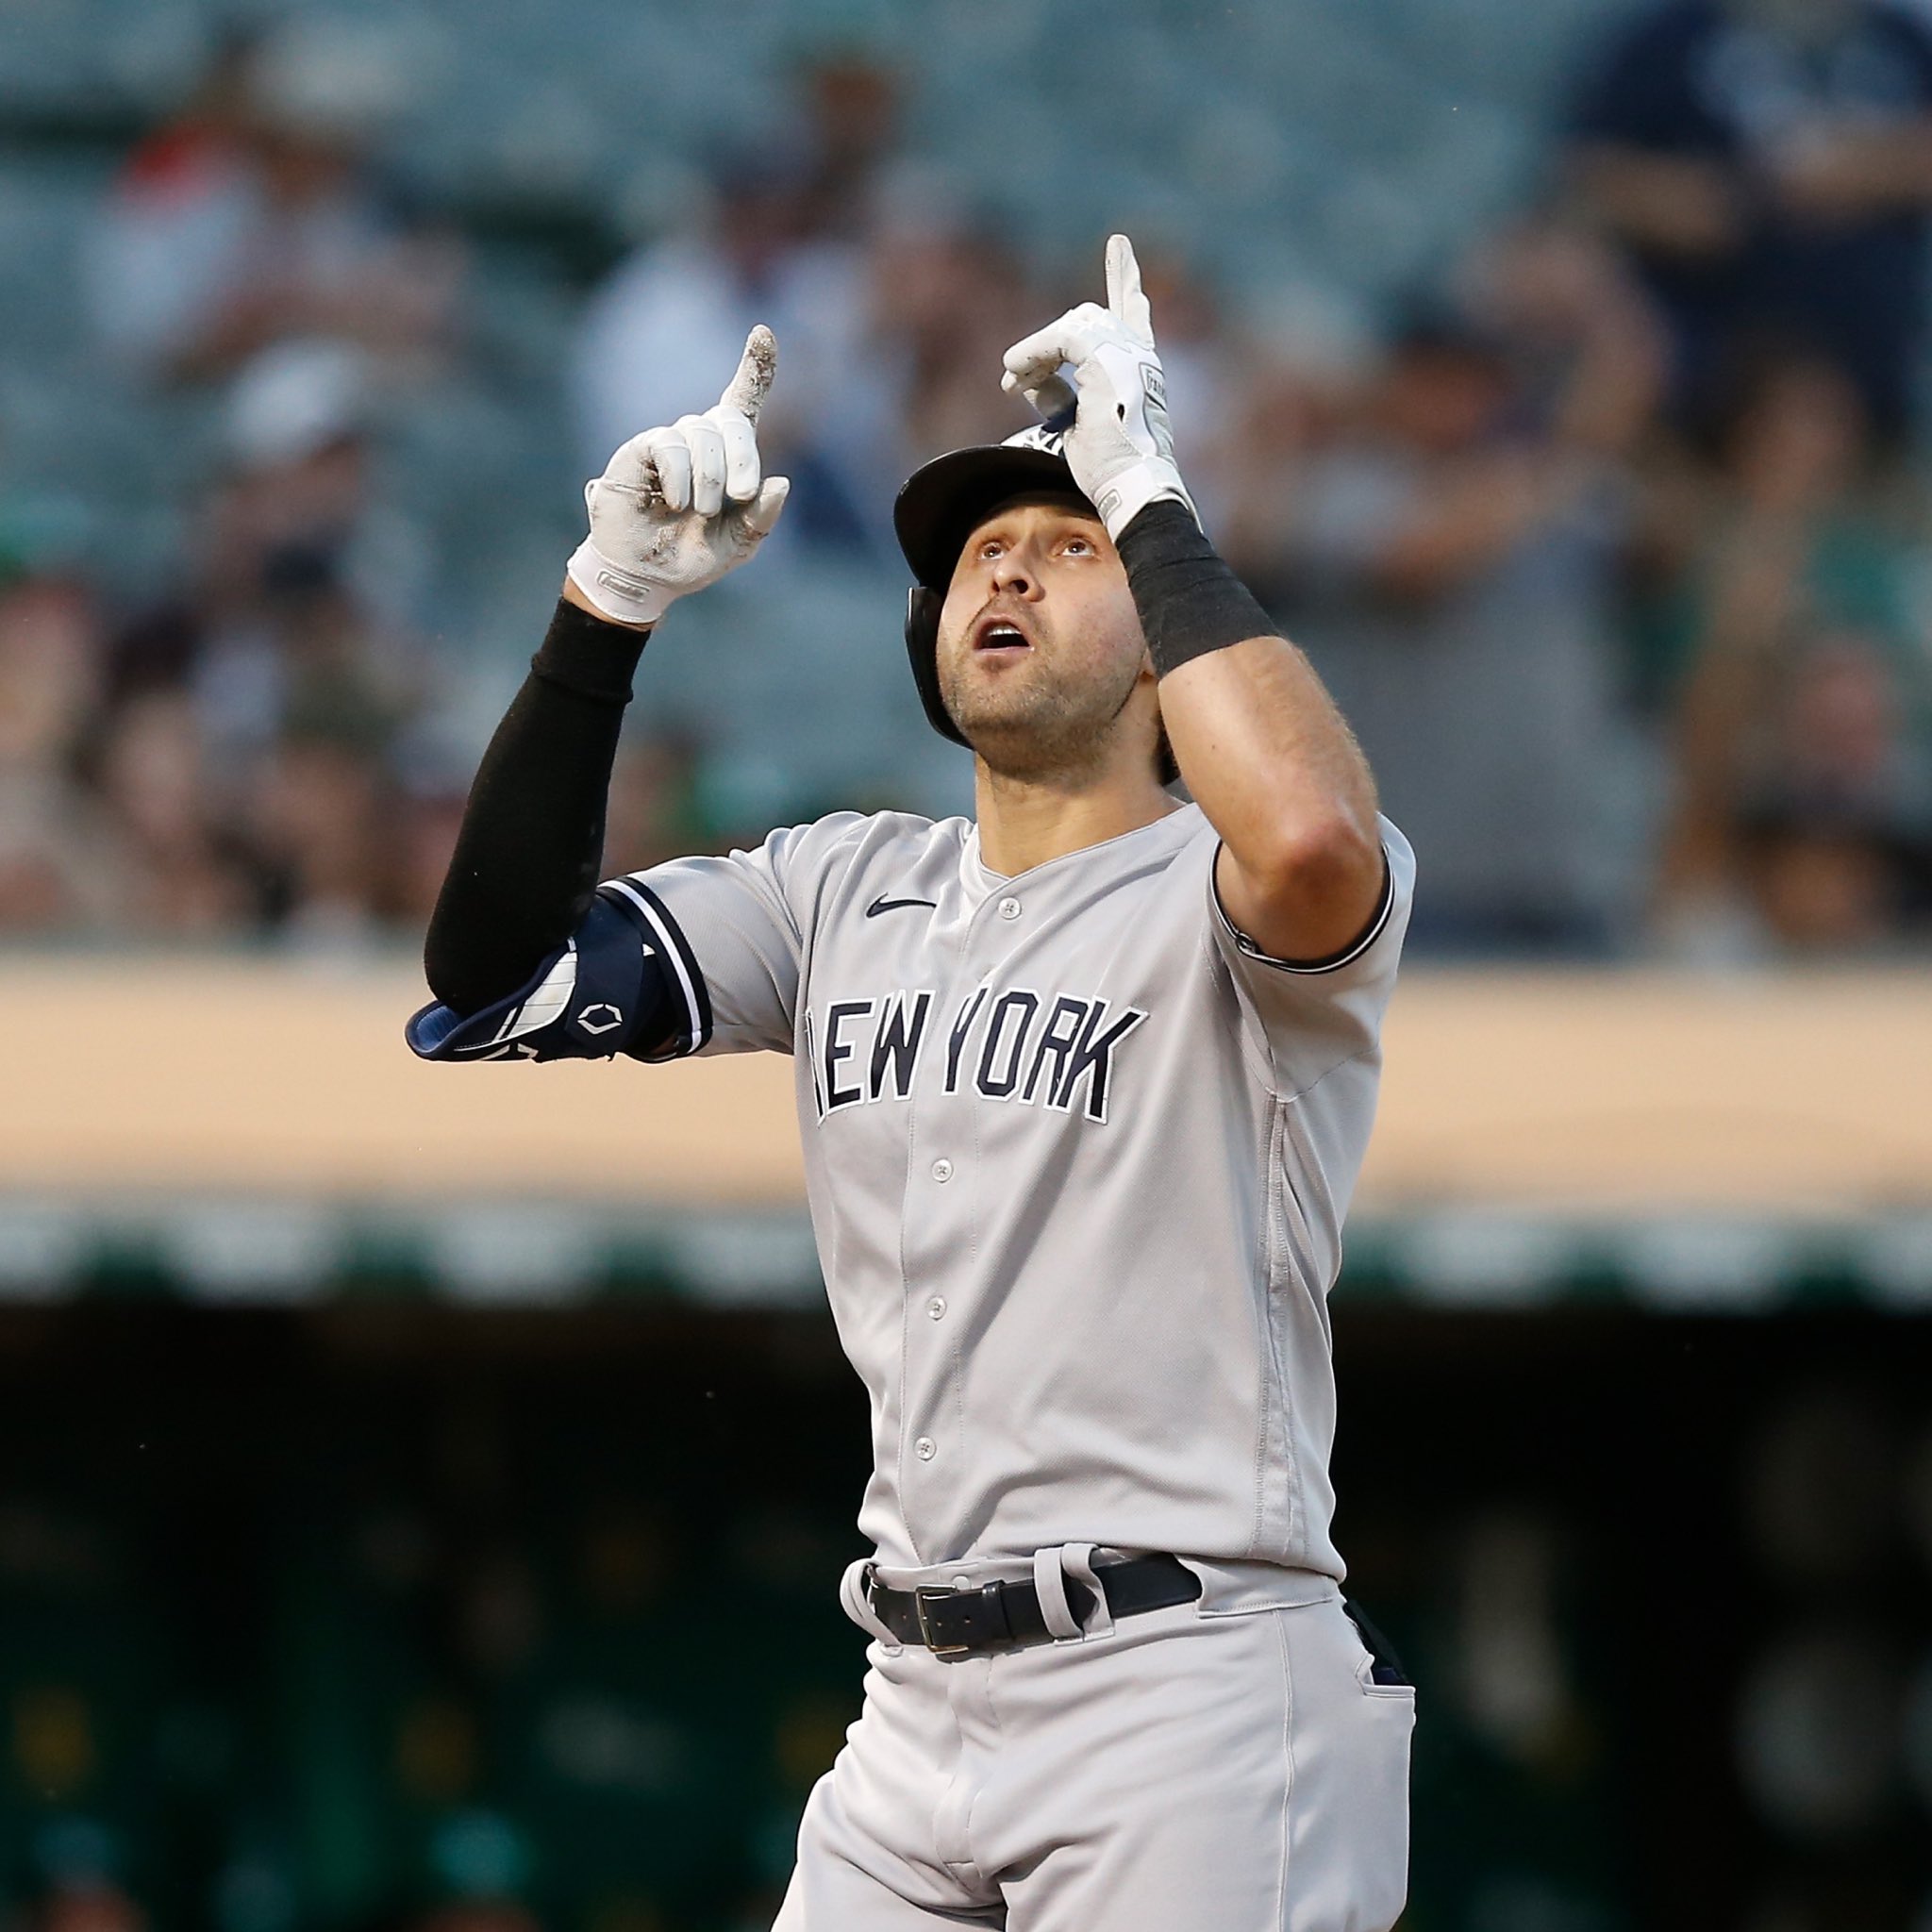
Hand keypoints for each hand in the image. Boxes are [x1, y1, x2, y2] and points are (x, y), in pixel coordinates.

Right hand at [566, 326, 789, 627]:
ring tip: (697, 511)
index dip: (756, 367)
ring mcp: (671, 441)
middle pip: (732, 419)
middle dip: (743, 457)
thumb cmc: (694, 555)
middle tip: (741, 496)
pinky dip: (680, 477)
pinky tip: (674, 503)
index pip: (745, 401)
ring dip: (709, 479)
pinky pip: (670, 445)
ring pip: (702, 434)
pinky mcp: (642, 449)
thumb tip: (781, 483)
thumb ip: (762, 517)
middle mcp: (702, 440)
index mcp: (731, 456)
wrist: (647, 576)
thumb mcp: (739, 543)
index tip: (763, 332)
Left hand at [1000, 234, 1194, 540]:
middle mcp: (1140, 355)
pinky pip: (1060, 339)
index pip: (1134, 312)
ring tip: (1012, 381)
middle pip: (1087, 317)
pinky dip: (1032, 355)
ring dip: (1036, 353)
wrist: (1133, 488)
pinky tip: (1014, 374)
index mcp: (1141, 368)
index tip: (1118, 246)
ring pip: (1071, 326)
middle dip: (1046, 343)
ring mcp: (1129, 355)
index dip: (1125, 279)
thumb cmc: (1108, 469)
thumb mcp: (1076, 424)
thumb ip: (1056, 394)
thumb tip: (1027, 379)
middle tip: (1014, 375)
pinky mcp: (1110, 362)